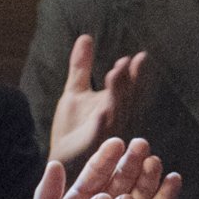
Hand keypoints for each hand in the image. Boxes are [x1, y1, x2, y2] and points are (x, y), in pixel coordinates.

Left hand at [48, 34, 142, 171]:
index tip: (138, 56)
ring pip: (116, 115)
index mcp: (115, 107)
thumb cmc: (72, 131)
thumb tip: (86, 36)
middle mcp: (115, 122)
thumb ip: (81, 66)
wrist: (59, 162)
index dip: (135, 74)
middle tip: (131, 61)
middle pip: (127, 100)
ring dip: (118, 96)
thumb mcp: (75, 92)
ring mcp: (105, 137)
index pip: (129, 88)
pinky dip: (102, 125)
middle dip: (129, 81)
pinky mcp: (90, 150)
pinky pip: (99, 138)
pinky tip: (102, 111)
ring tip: (116, 74)